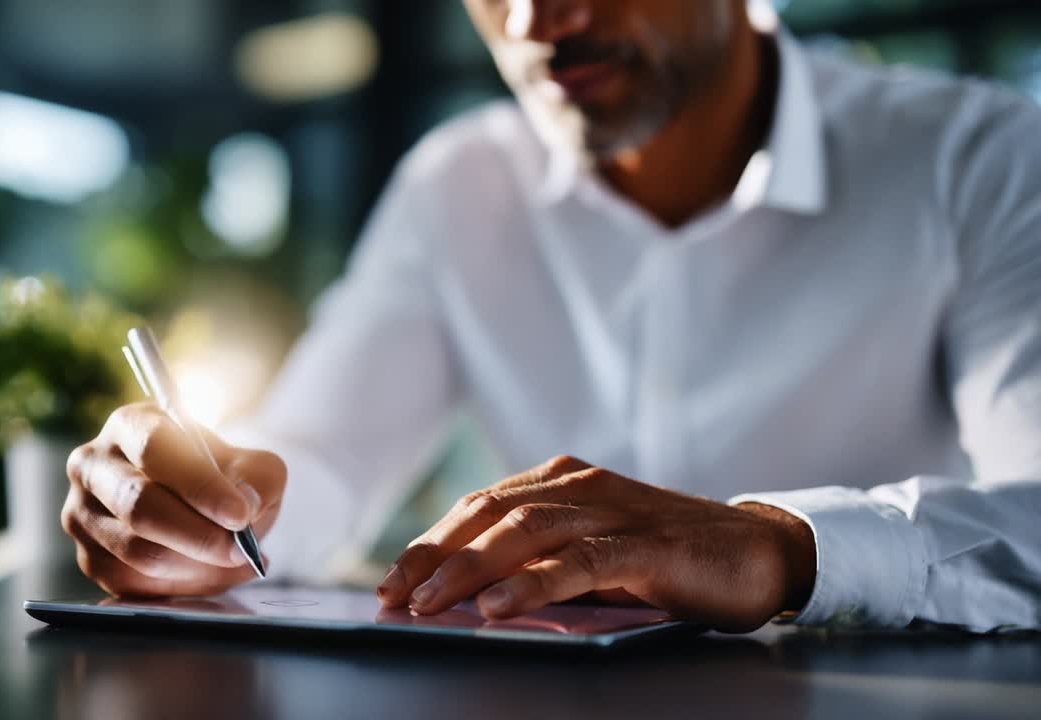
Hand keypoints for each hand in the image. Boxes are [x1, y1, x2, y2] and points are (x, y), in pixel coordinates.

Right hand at [62, 402, 285, 596]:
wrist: (198, 506)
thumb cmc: (219, 477)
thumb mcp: (251, 465)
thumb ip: (257, 479)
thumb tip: (245, 505)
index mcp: (130, 425)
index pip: (154, 450)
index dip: (198, 485)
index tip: (238, 514)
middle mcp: (94, 464)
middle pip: (138, 506)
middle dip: (198, 535)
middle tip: (240, 549)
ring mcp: (81, 512)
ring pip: (135, 551)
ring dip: (194, 566)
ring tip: (232, 563)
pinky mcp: (87, 556)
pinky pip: (130, 583)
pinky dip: (179, 587)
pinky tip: (209, 575)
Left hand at [376, 456, 814, 631]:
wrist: (759, 552)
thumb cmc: (669, 557)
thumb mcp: (593, 554)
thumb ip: (542, 562)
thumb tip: (473, 598)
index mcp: (560, 483)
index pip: (478, 508)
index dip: (430, 542)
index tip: (391, 579)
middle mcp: (577, 487)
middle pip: (485, 515)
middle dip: (431, 555)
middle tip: (391, 595)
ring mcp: (609, 511)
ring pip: (520, 534)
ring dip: (465, 570)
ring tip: (426, 602)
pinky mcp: (641, 545)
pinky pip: (574, 563)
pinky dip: (529, 584)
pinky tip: (495, 606)